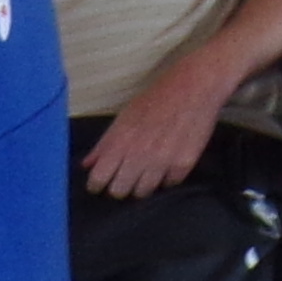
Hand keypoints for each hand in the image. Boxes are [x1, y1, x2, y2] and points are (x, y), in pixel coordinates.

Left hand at [85, 56, 234, 196]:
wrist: (194, 88)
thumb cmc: (156, 98)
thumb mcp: (125, 116)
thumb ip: (105, 143)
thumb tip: (87, 165)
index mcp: (120, 141)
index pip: (99, 178)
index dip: (96, 185)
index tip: (99, 184)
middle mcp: (139, 155)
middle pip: (119, 191)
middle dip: (119, 187)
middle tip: (125, 178)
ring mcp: (162, 162)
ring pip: (143, 192)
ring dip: (142, 184)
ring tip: (147, 170)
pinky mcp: (183, 165)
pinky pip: (168, 184)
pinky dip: (166, 177)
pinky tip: (167, 163)